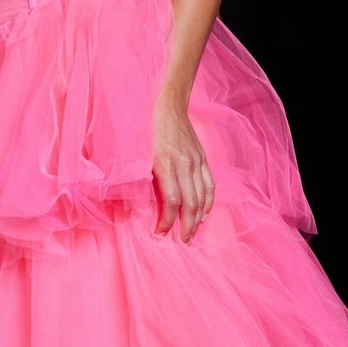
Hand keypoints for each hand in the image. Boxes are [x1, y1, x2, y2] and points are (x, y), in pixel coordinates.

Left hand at [151, 94, 214, 242]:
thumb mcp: (137, 153)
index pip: (171, 201)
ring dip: (199, 218)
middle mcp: (184, 164)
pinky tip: (204, 214)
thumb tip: (137, 204)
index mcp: (165, 163)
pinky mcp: (203, 159)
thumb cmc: (146, 130)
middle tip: (182, 241)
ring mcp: (197, 161)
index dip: (167, 221)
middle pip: (191, 204)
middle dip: (187, 226)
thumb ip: (140, 178)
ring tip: (193, 232)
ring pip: (204, 197)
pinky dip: (209, 202)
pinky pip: (210, 185)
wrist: (168, 105)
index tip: (160, 233)